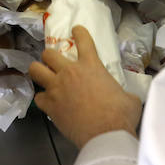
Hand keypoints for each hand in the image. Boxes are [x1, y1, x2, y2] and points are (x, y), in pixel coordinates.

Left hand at [29, 26, 141, 148]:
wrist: (106, 135)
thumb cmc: (121, 115)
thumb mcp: (129, 98)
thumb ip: (123, 92)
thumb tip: (126, 98)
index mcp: (91, 66)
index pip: (83, 40)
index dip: (79, 32)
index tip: (76, 30)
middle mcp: (70, 72)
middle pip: (48, 53)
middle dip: (49, 57)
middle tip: (53, 64)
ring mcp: (57, 87)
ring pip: (35, 70)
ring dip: (38, 72)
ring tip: (42, 77)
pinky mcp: (50, 105)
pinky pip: (39, 97)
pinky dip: (43, 99)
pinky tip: (48, 103)